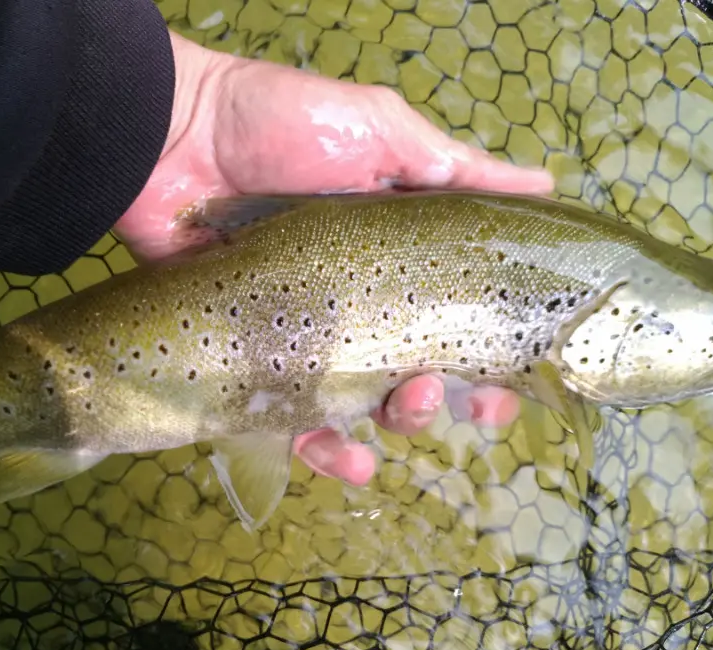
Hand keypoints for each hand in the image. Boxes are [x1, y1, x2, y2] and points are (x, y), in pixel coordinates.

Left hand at [114, 31, 551, 484]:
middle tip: (470, 401)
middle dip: (453, 396)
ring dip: (401, 422)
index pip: (458, 312)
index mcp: (394, 255)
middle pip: (419, 367)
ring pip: (365, 405)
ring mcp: (306, 336)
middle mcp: (357, 303)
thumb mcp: (379, 130)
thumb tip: (544, 186)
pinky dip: (324, 451)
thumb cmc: (277, 126)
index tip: (522, 374)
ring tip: (407, 410)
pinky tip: (352, 460)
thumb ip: (453, 167)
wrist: (169, 138)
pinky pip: (291, 423)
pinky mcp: (253, 361)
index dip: (496, 349)